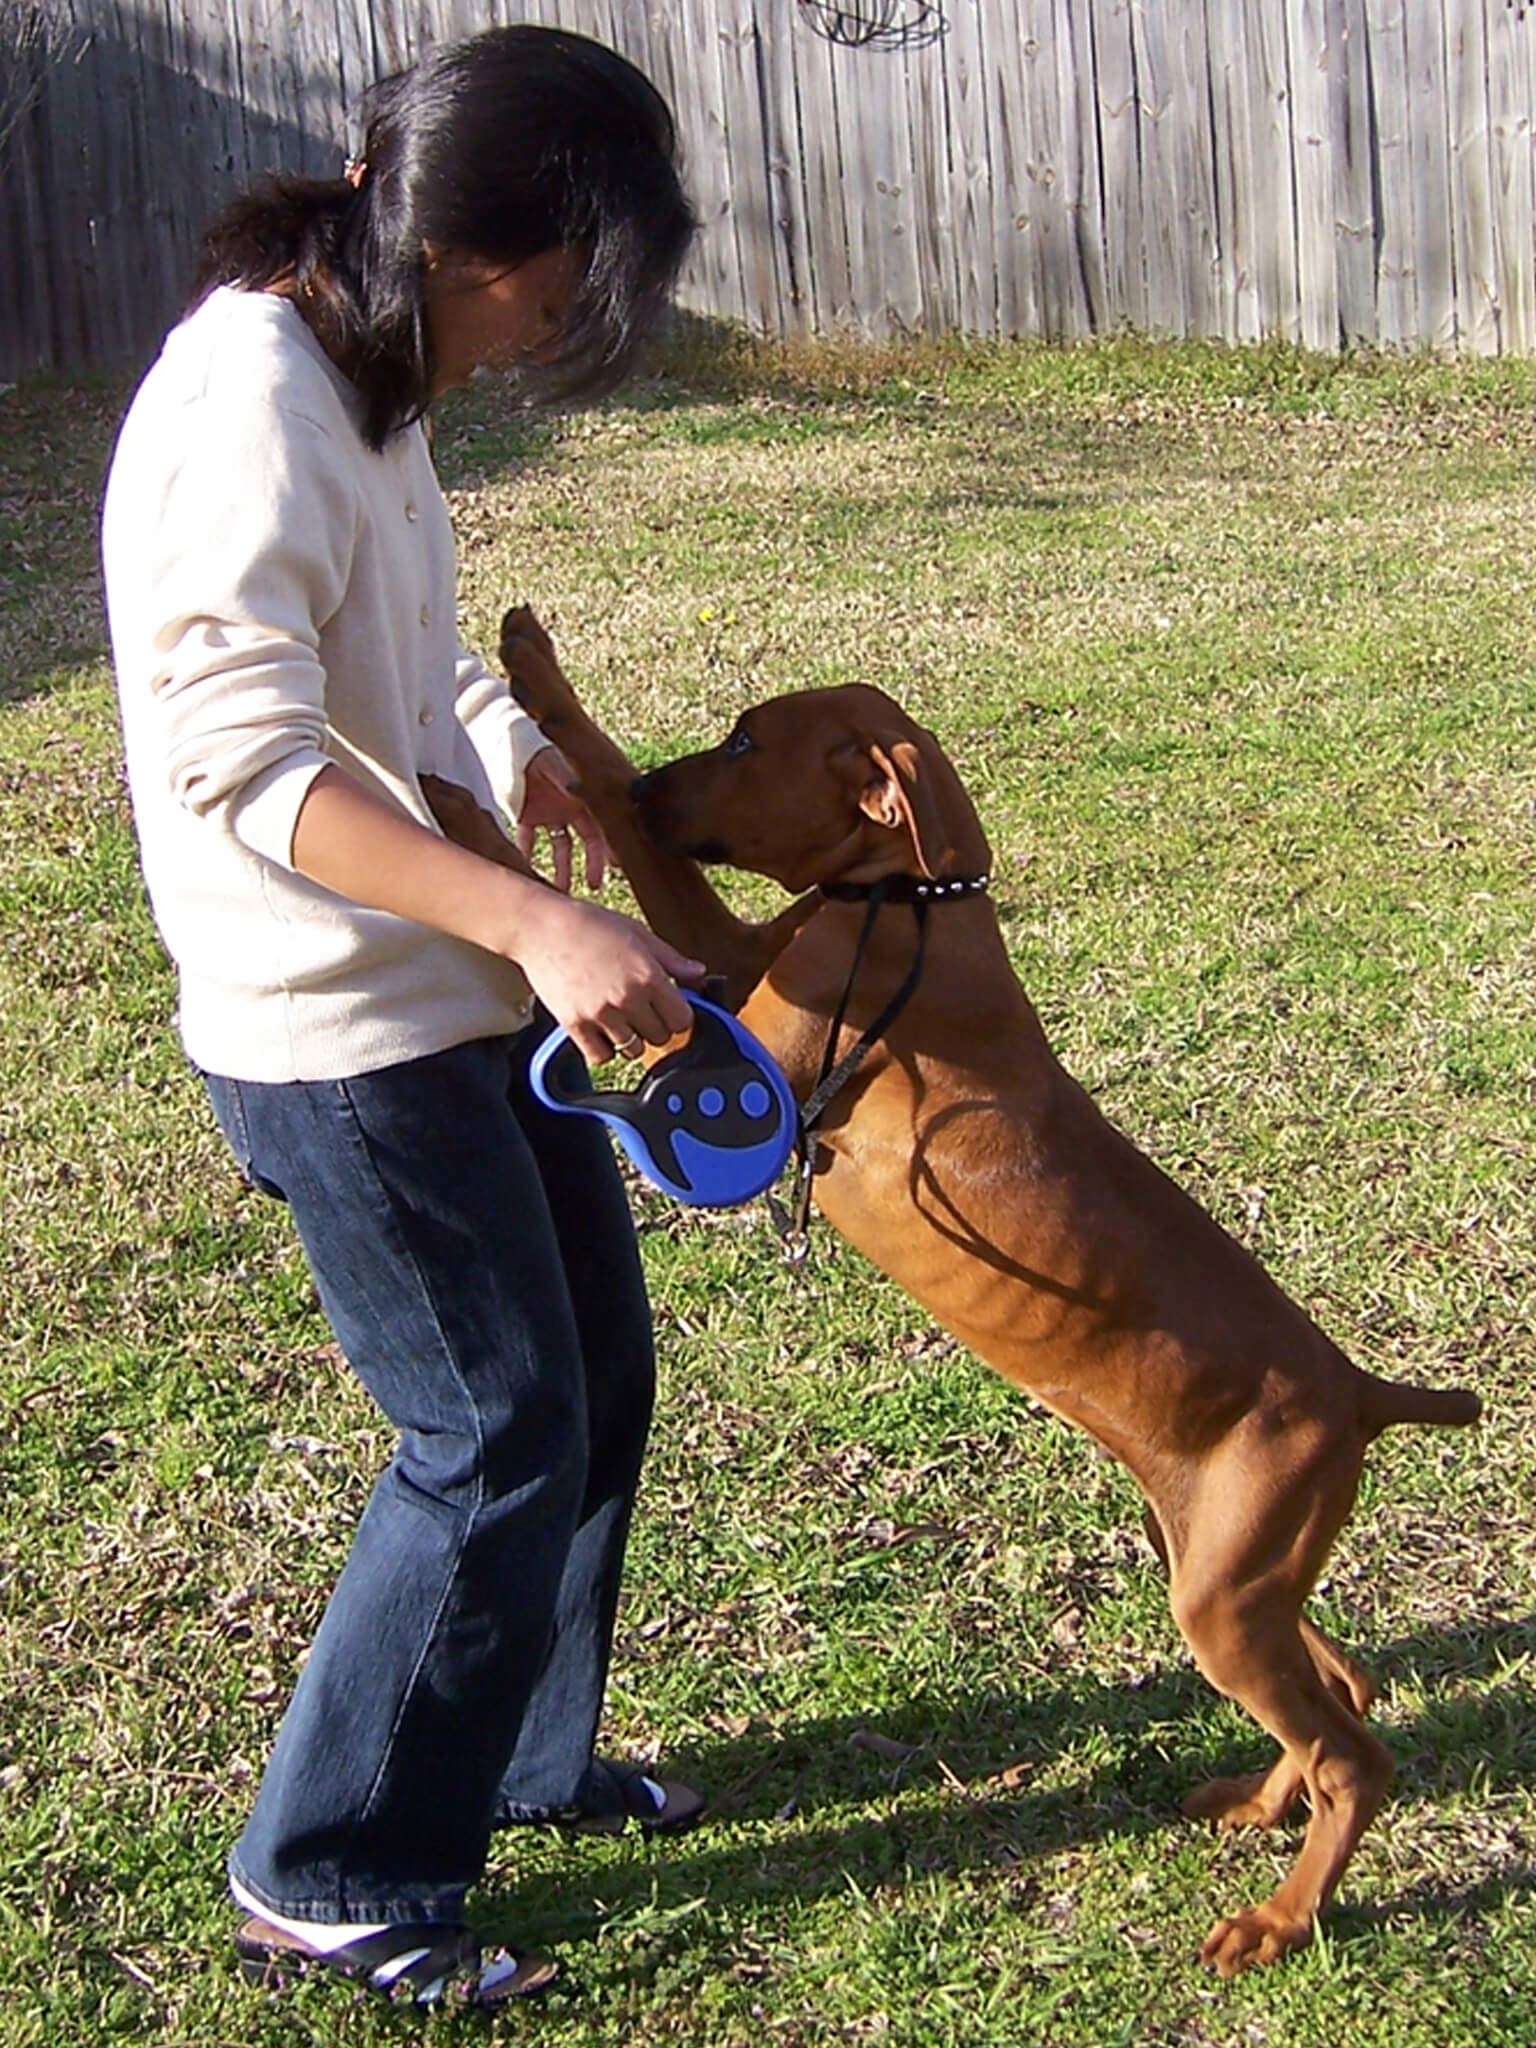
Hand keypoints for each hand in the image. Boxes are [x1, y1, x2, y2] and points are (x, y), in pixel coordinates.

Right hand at [510, 887, 705, 1065]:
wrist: (541, 927)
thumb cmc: (589, 924)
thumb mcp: (638, 934)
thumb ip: (671, 959)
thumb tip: (699, 974)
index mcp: (648, 975)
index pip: (682, 1019)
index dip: (678, 1015)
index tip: (668, 1009)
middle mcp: (627, 998)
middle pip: (661, 1037)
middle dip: (655, 1025)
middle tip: (641, 1010)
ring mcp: (600, 1014)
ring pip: (633, 1050)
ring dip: (631, 1039)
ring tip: (619, 1018)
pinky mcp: (574, 1025)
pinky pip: (600, 1056)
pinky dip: (604, 1049)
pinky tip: (601, 1030)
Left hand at [515, 744, 609, 892]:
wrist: (514, 744)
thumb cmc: (543, 754)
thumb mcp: (562, 770)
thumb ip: (573, 787)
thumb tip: (587, 797)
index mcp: (584, 801)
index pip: (601, 830)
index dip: (608, 849)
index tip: (616, 867)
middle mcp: (571, 810)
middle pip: (585, 844)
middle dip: (590, 865)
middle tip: (593, 886)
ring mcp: (550, 815)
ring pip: (559, 848)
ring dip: (560, 869)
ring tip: (559, 891)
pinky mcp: (528, 816)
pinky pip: (528, 840)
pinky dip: (526, 855)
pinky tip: (525, 872)